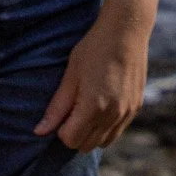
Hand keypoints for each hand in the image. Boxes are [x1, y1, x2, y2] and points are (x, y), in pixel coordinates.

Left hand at [34, 15, 150, 150]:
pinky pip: (116, 132)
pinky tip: (102, 107)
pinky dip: (106, 127)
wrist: (127, 30)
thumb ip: (57, 108)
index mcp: (93, 107)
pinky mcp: (136, 108)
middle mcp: (112, 115)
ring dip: (91, 134)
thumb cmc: (94, 48)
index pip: (70, 140)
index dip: (61, 129)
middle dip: (75, 134)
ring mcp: (126, 113)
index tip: (63, 111)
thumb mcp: (71, 76)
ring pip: (102, 143)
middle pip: (85, 146)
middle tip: (73, 111)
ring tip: (87, 110)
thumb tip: (39, 132)